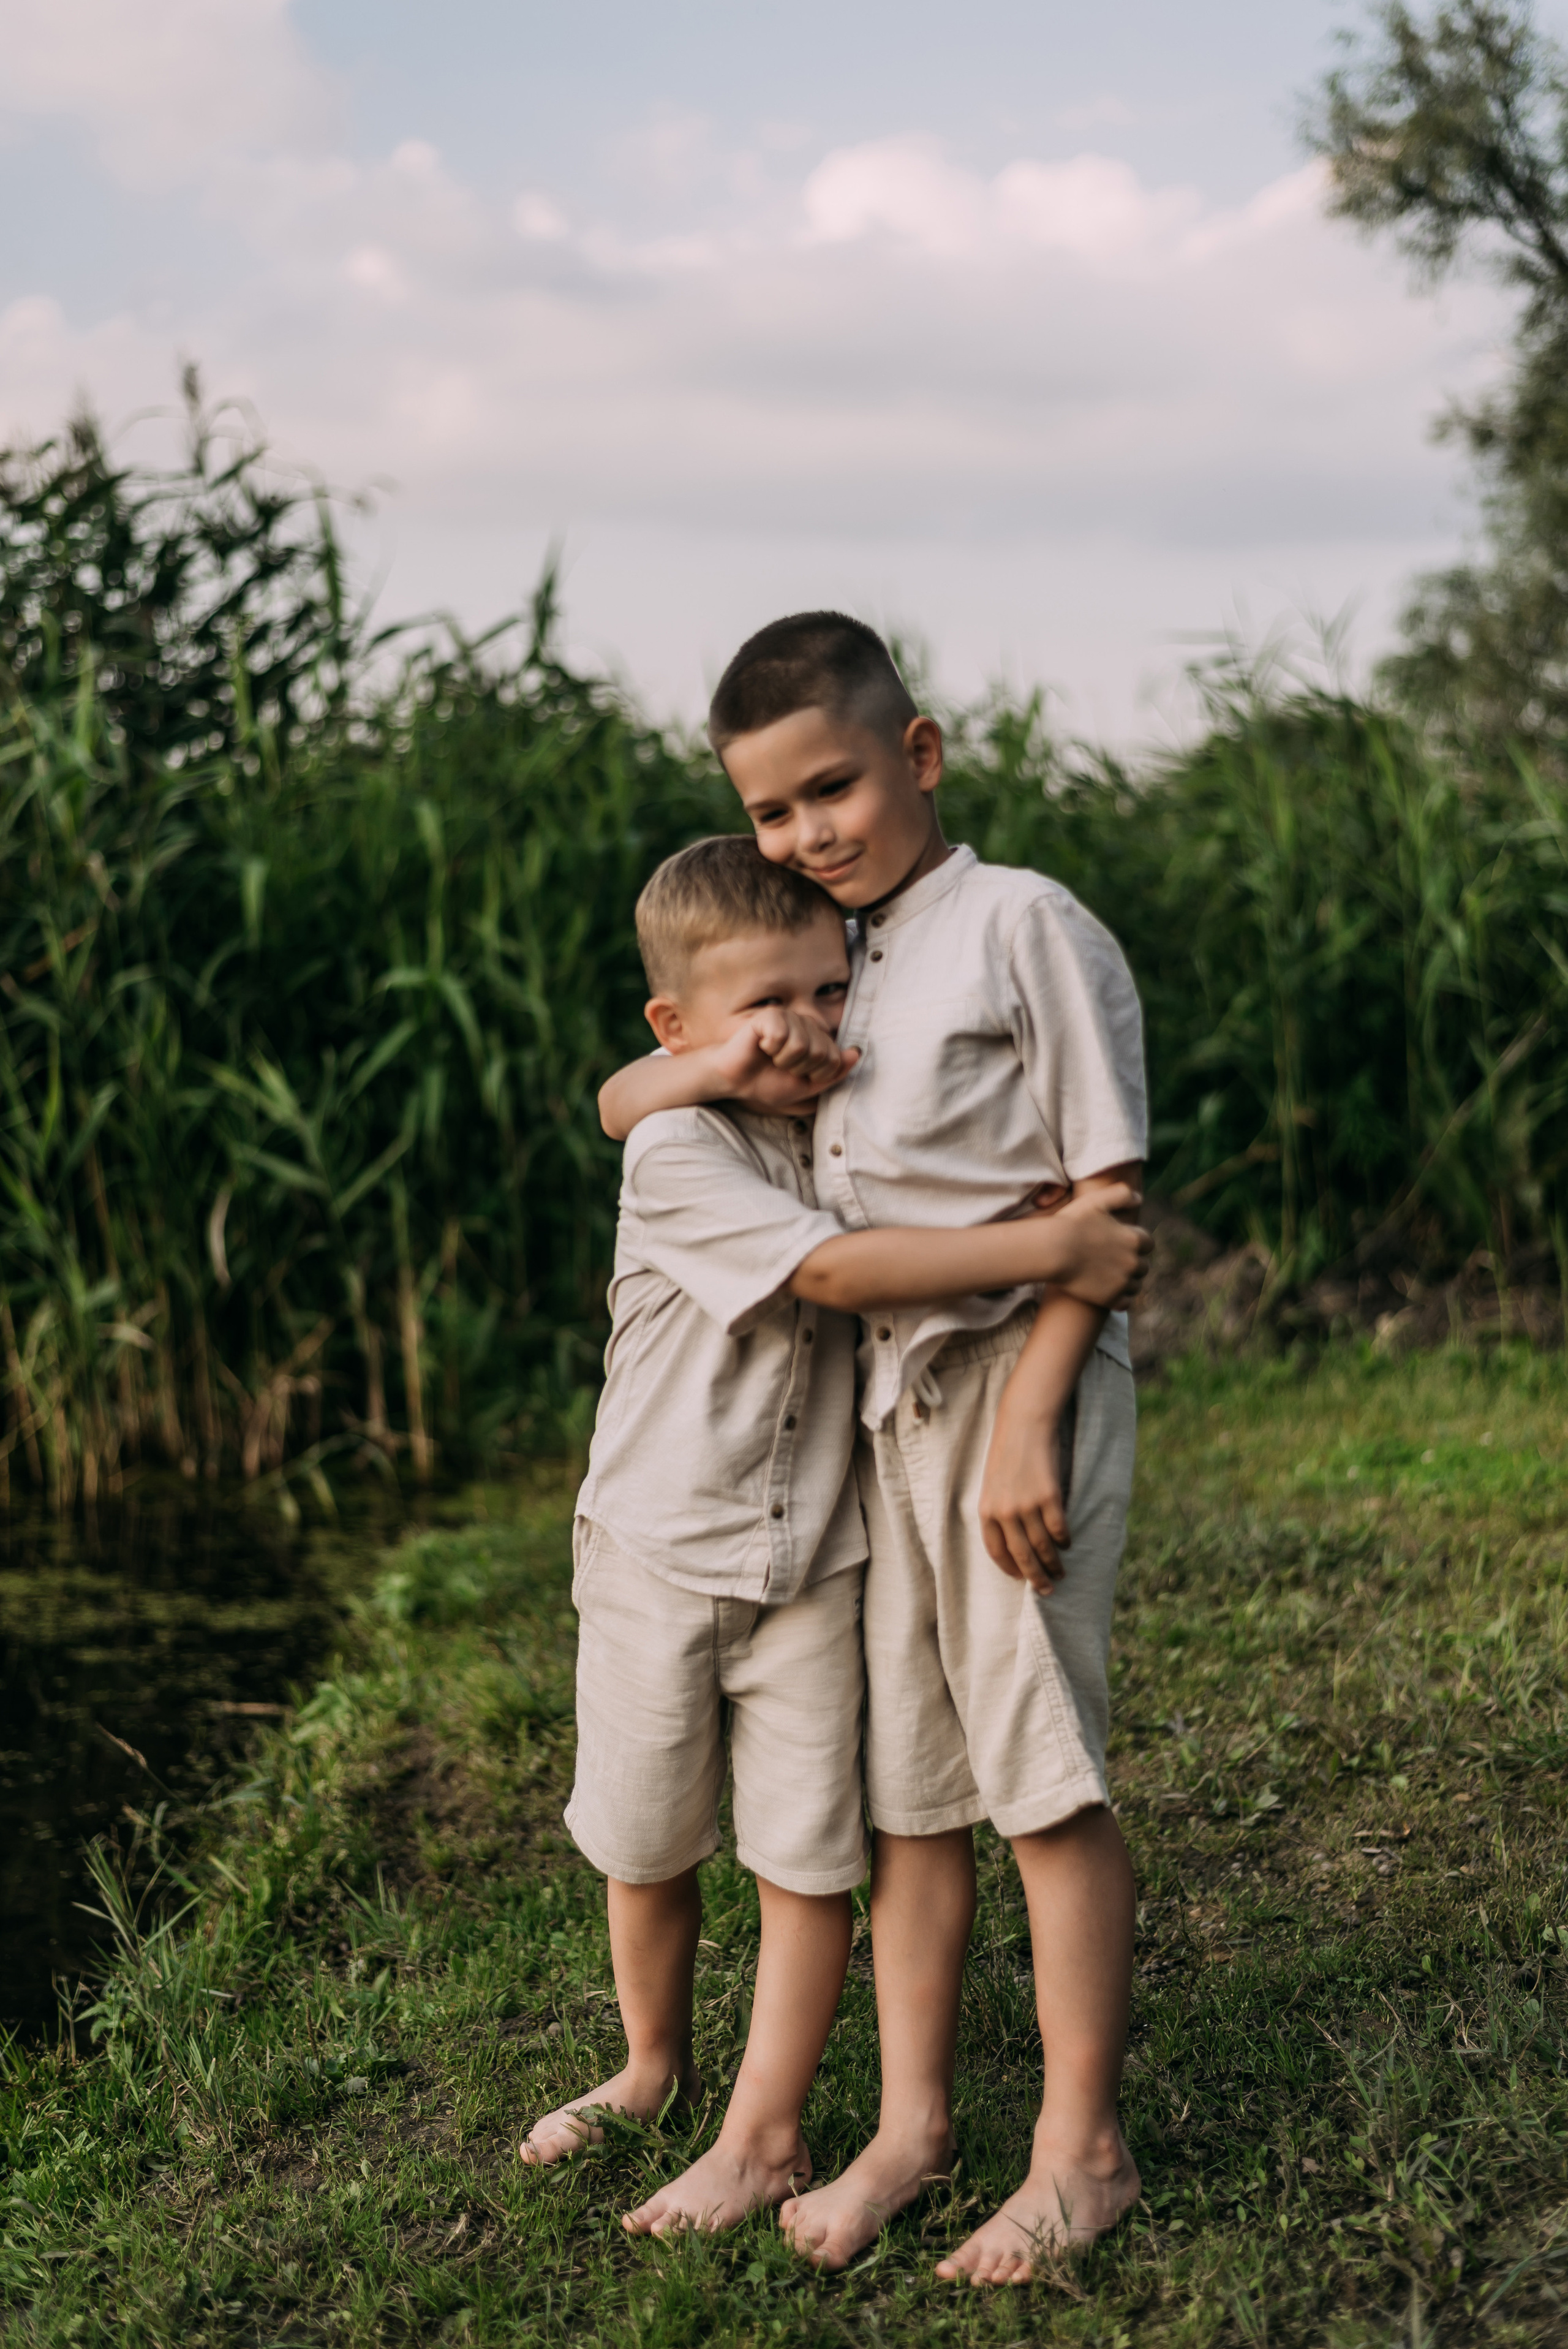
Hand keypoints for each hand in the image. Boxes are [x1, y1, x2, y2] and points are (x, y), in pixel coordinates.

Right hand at [711, 1010, 858, 1111]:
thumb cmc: (768, 1082)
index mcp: (818, 1039)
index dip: (815, 1076)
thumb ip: (834, 1072)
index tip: (797, 1075)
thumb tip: (856, 1053)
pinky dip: (770, 1049)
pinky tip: (761, 1046)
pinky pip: (782, 1036)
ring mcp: (790, 1018)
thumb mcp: (807, 1086)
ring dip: (783, 1061)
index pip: (835, 1060)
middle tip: (781, 1066)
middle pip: (821, 1053)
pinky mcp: (771, 1015)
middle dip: (799, 1069)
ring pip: (802, 1045)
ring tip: (771, 1057)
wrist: (736, 1081)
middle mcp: (807, 1025)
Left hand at [978, 1403, 1068, 1595]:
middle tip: (1047, 1590)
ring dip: (1053, 1564)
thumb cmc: (1007, 1452)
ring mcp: (1026, 1505)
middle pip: (1021, 1556)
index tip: (1021, 1579)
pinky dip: (1064, 1541)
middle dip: (1035, 1577)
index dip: (1010, 1569)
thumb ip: (999, 1510)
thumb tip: (1012, 1538)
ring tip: (1061, 1573)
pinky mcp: (1048, 1497)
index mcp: (986, 1510)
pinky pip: (1058, 1528)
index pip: (996, 1552)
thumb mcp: (993, 1484)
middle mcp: (1004, 1512)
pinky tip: (1068, 1545)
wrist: (1024, 1424)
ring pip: (1042, 1547)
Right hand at [1048, 1184, 1150, 1308]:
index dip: (1137, 1244)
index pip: (1148, 1244)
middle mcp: (1133, 1262)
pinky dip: (1119, 1299)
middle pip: (1143, 1266)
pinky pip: (1124, 1303)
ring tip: (1111, 1278)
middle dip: (1132, 1264)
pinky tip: (1107, 1292)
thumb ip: (1121, 1194)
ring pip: (1135, 1286)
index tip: (1123, 1244)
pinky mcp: (1110, 1299)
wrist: (1052, 1251)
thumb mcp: (1096, 1200)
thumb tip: (1139, 1198)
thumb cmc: (1071, 1223)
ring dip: (1127, 1282)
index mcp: (1134, 1239)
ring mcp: (1122, 1282)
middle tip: (1115, 1262)